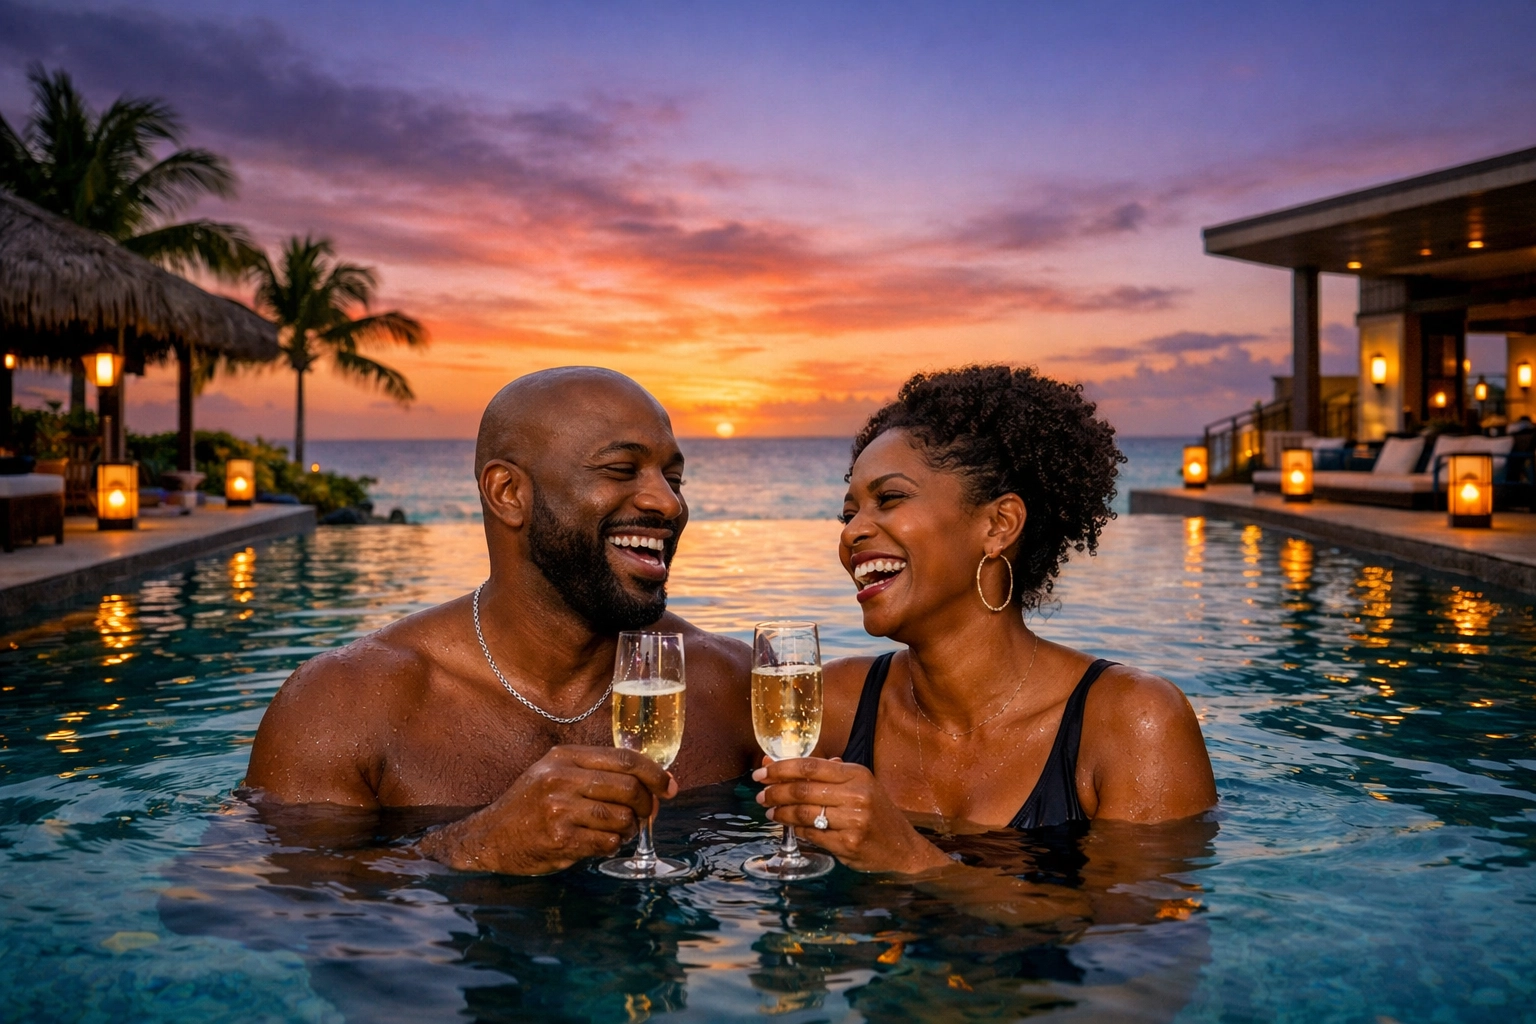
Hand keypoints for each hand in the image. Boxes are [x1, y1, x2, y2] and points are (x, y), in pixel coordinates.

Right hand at [417, 745, 676, 874]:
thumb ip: (596, 772)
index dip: (655, 773)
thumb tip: (651, 781)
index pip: (625, 759)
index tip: (670, 787)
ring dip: (630, 829)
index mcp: (565, 757)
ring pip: (622, 818)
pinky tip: (600, 843)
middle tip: (646, 815)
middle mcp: (561, 778)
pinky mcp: (558, 838)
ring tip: (619, 831)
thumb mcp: (555, 774)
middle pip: (629, 788)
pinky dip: (613, 845)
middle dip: (647, 805)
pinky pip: (607, 842)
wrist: (489, 838)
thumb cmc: (530, 806)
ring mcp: (559, 809)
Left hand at [753, 756, 951, 873]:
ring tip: (770, 811)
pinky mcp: (848, 844)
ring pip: (803, 813)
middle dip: (775, 791)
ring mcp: (853, 820)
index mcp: (857, 774)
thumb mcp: (857, 785)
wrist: (903, 848)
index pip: (810, 766)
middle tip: (760, 794)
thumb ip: (822, 774)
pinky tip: (789, 826)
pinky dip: (796, 830)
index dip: (781, 768)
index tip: (762, 772)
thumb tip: (777, 764)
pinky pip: (812, 834)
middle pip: (803, 789)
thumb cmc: (876, 812)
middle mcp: (856, 795)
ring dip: (781, 812)